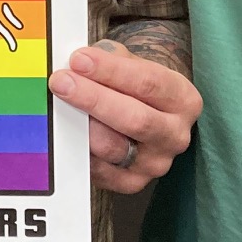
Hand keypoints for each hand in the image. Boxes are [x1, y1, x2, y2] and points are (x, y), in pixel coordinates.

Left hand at [48, 40, 201, 193]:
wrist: (145, 119)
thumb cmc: (136, 87)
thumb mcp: (132, 64)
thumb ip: (111, 59)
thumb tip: (78, 60)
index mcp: (183, 100)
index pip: (148, 83)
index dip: (111, 70)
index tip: (79, 60)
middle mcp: (175, 135)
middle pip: (134, 119)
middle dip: (93, 98)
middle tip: (61, 82)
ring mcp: (155, 163)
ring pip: (113, 147)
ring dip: (82, 125)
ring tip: (58, 105)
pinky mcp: (131, 182)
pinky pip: (99, 169)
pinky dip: (79, 149)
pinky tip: (64, 131)